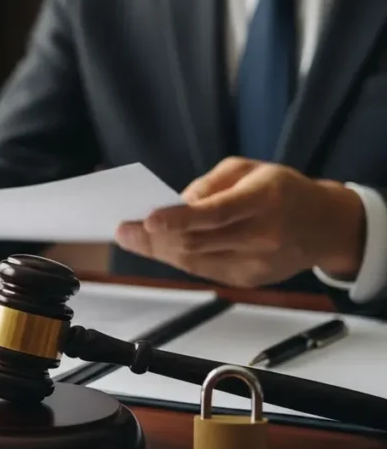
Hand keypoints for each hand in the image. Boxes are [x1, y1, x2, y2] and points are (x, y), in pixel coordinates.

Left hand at [114, 158, 365, 287]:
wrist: (324, 226)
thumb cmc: (283, 190)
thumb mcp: (250, 169)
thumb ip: (211, 184)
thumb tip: (176, 203)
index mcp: (264, 199)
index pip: (216, 213)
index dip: (180, 219)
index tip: (149, 219)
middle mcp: (262, 234)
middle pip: (197, 242)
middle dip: (154, 238)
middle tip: (124, 230)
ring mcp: (256, 262)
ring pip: (195, 261)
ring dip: (160, 250)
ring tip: (134, 238)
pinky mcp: (249, 280)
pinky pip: (203, 270)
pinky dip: (179, 258)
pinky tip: (162, 246)